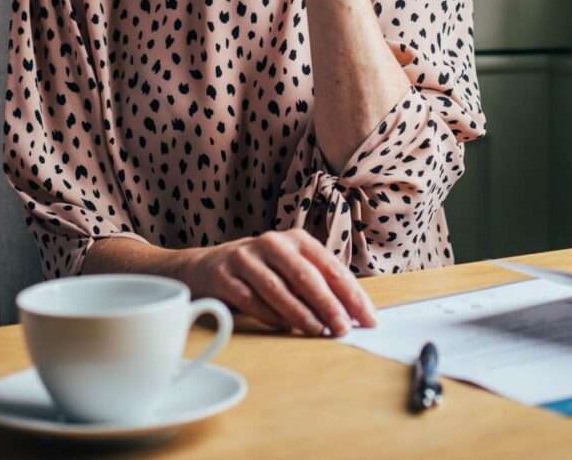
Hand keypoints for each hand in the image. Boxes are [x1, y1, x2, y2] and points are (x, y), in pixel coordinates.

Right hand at [178, 228, 378, 336]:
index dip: (352, 294)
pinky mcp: (223, 275)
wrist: (204, 268)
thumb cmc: (259, 272)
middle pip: (305, 275)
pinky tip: (284, 328)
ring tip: (317, 331)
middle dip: (328, 304)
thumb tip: (351, 315)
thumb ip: (316, 285)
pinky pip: (250, 300)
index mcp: (296, 239)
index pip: (330, 267)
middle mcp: (272, 243)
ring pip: (278, 288)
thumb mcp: (289, 268)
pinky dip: (270, 315)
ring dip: (300, 313)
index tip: (368, 318)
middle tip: (343, 328)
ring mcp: (245, 257)